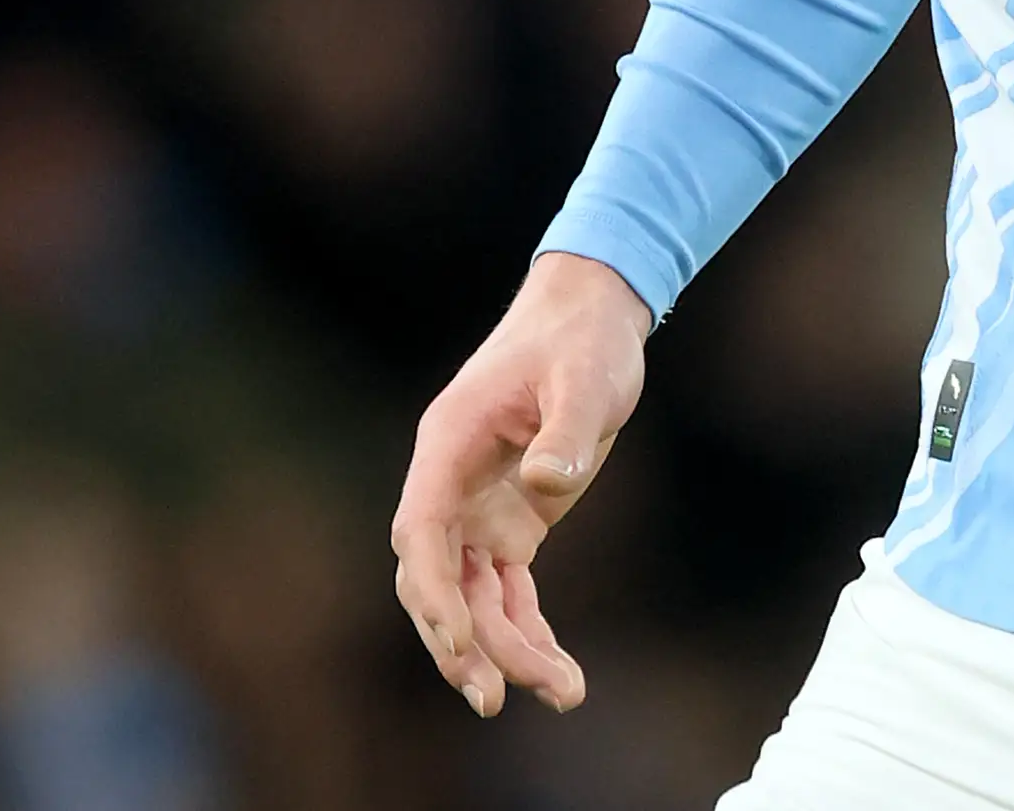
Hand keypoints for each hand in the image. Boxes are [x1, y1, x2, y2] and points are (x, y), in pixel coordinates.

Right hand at [390, 251, 651, 716]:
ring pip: (473, 597)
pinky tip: (557, 673)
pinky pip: (509, 591)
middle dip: (461, 642)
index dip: (432, 590)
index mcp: (449, 445)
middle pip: (437, 580)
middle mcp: (452, 486)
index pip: (420, 531)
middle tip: (494, 699)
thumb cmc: (582, 338)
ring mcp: (479, 509)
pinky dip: (527, 630)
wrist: (593, 315)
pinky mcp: (513, 524)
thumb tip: (548, 483)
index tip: (460, 638)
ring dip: (503, 649)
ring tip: (560, 693)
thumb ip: (565, 429)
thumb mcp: (584, 376)